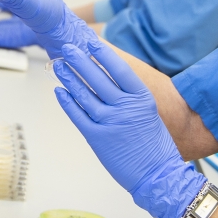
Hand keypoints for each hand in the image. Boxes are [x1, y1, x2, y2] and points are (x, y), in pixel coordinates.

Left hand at [51, 38, 206, 217]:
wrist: (158, 175)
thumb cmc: (155, 146)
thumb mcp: (149, 113)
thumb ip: (130, 97)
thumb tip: (108, 79)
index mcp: (142, 98)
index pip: (119, 68)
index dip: (104, 53)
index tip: (92, 42)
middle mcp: (125, 107)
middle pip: (97, 77)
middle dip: (80, 60)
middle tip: (68, 48)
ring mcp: (109, 122)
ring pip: (83, 94)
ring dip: (69, 77)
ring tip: (59, 66)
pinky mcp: (97, 138)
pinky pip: (77, 115)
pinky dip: (67, 102)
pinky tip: (60, 91)